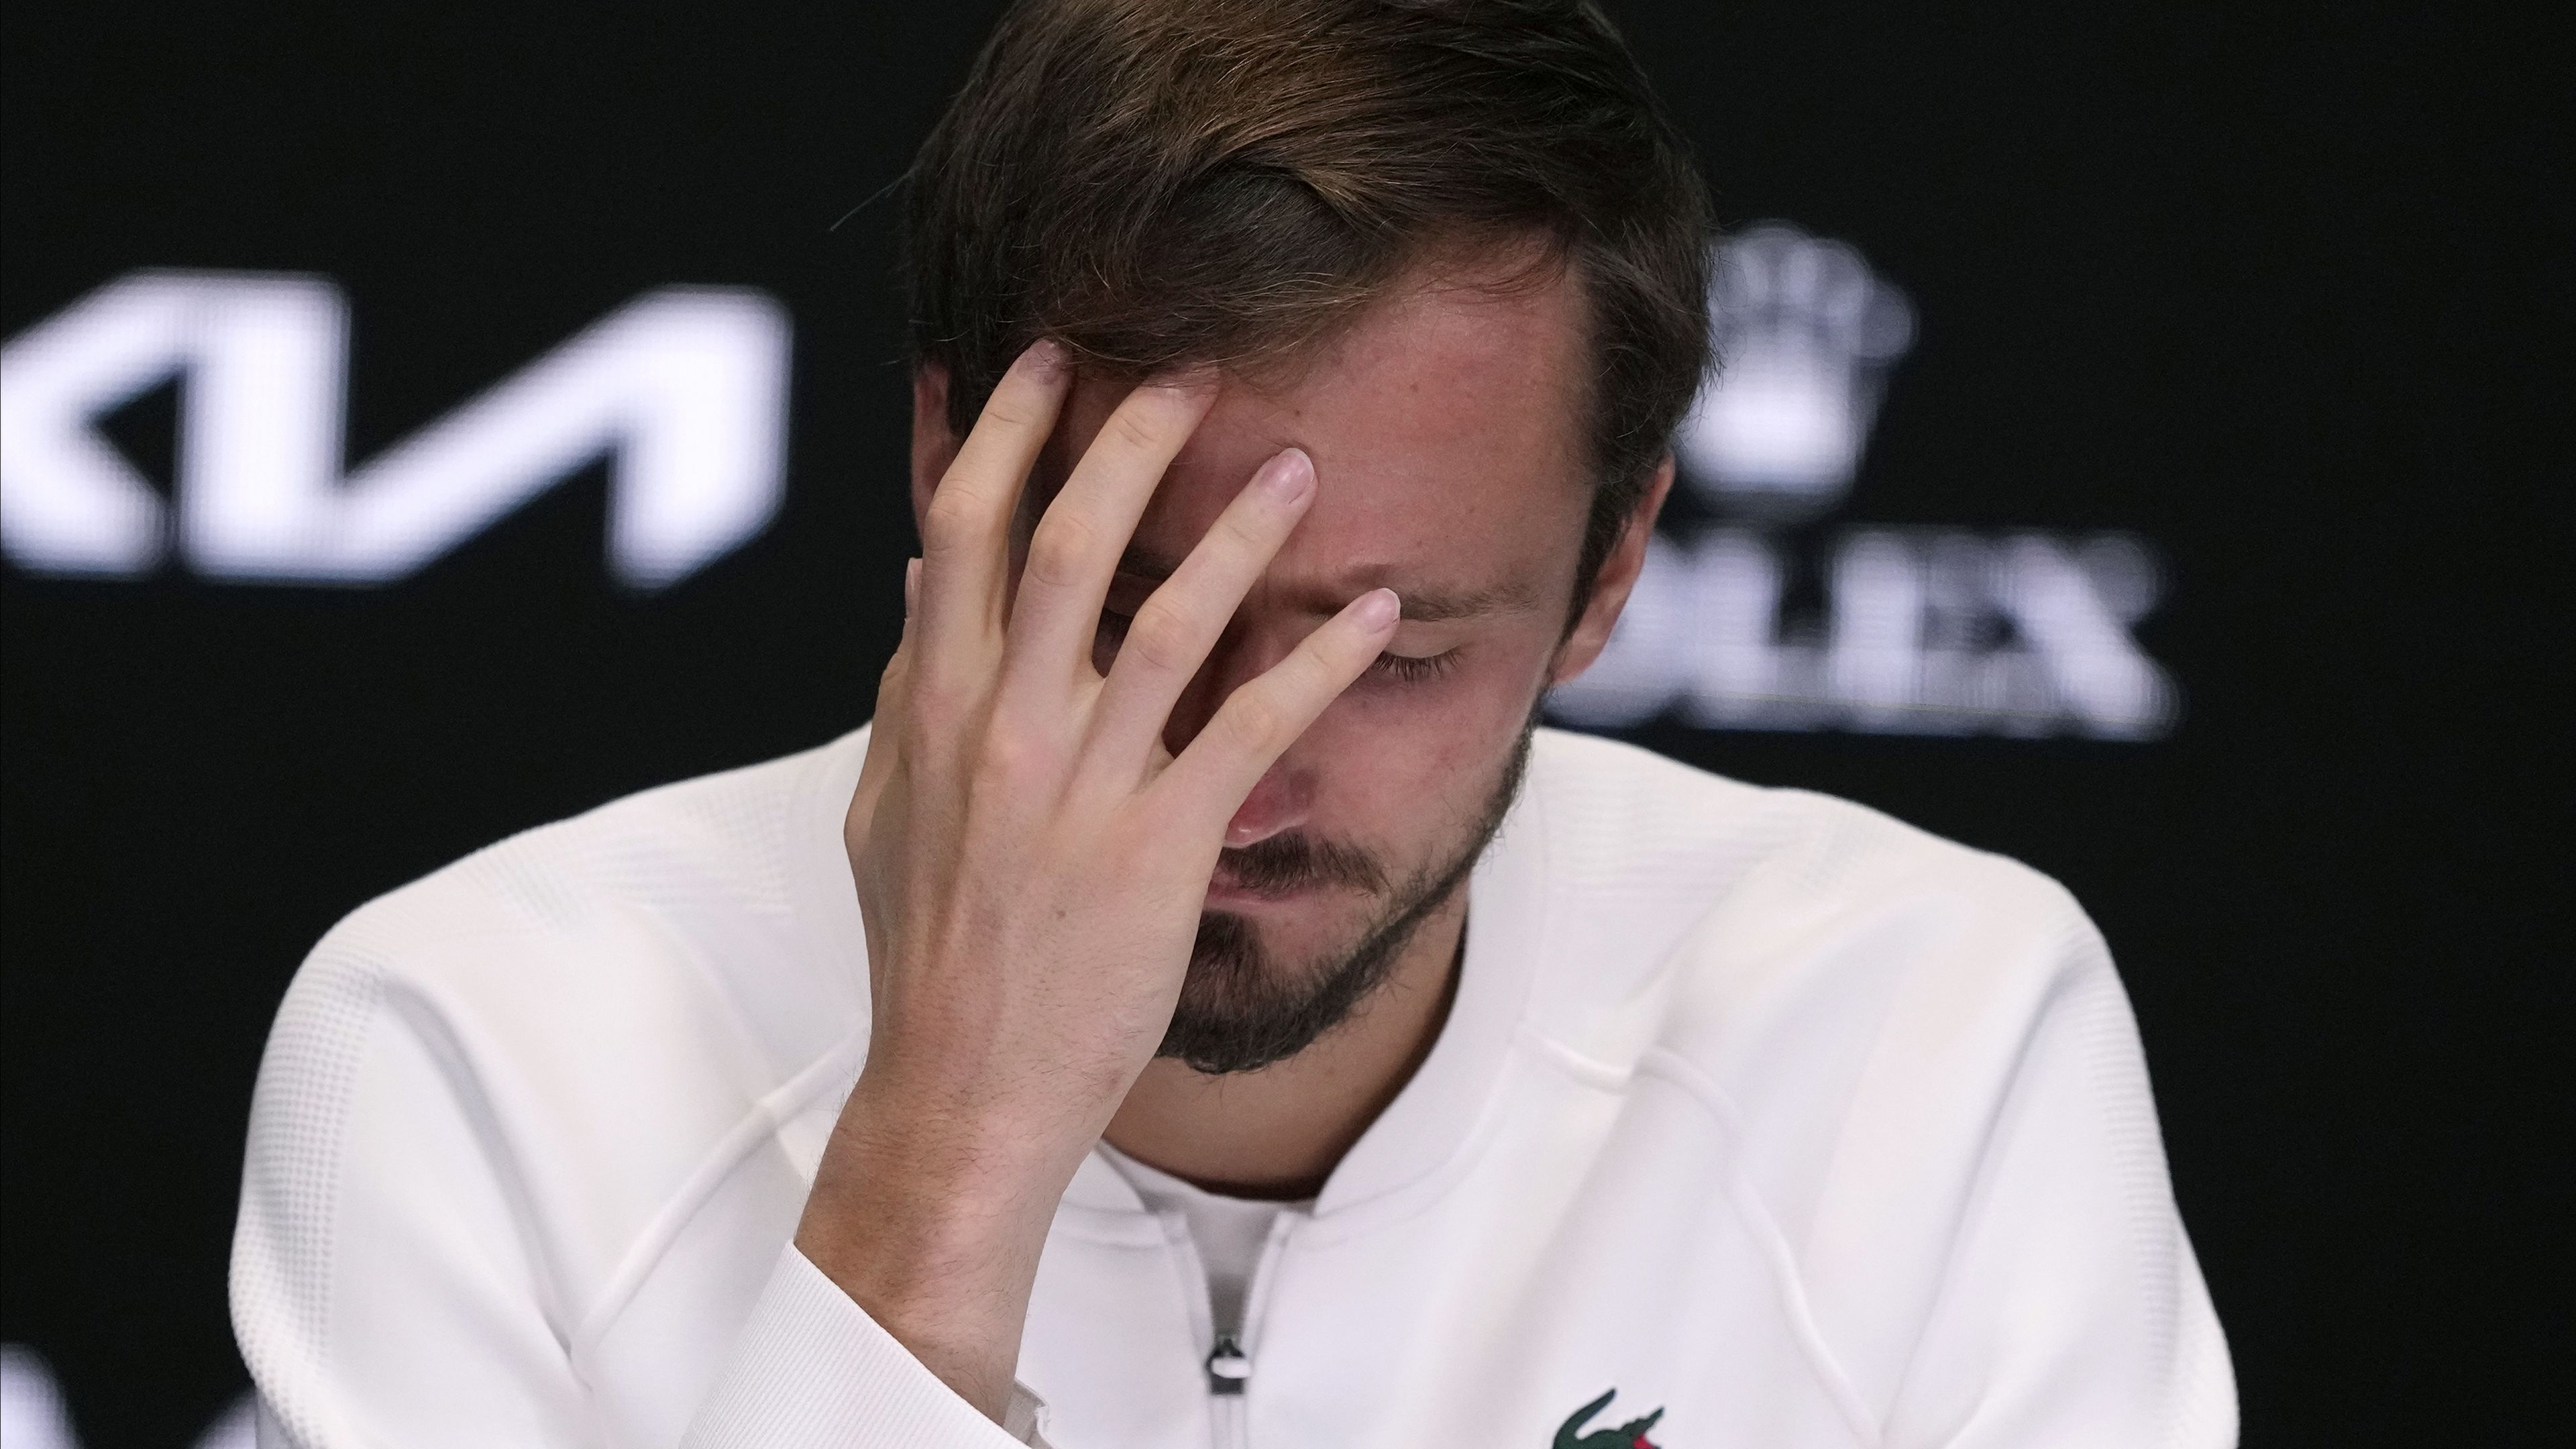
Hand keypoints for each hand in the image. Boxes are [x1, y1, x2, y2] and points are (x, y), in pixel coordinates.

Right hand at [796, 341, 1399, 1418]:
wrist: (964, 1087)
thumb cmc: (928, 952)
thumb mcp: (884, 812)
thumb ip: (905, 696)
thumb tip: (917, 588)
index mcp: (932, 707)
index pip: (957, 532)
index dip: (1001, 432)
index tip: (1047, 360)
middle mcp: (1004, 729)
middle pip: (1062, 545)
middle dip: (1124, 442)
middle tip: (1187, 369)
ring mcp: (1083, 786)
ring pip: (1168, 622)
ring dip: (1236, 532)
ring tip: (1293, 463)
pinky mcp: (1162, 847)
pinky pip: (1253, 731)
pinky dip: (1318, 666)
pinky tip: (1372, 616)